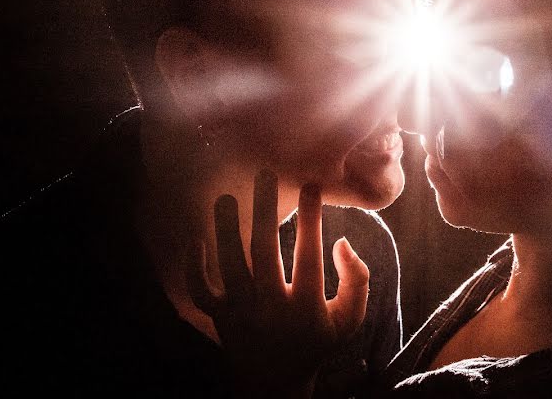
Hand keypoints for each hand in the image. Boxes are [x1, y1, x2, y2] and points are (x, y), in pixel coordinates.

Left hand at [186, 171, 369, 397]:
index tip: (311, 185)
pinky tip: (197, 237)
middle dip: (265, 211)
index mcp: (306, 308)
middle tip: (264, 174)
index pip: (308, 255)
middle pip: (264, 253)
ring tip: (227, 197)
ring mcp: (241, 314)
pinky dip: (195, 266)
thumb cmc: (317, 342)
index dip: (311, 218)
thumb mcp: (348, 319)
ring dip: (226, 230)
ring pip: (229, 266)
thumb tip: (342, 241)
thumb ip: (357, 281)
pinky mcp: (219, 319)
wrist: (274, 385)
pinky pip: (200, 292)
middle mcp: (272, 310)